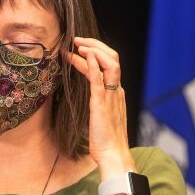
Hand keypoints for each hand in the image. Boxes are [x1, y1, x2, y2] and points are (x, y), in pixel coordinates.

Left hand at [66, 37, 135, 176]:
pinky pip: (100, 80)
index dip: (94, 53)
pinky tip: (84, 56)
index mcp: (117, 93)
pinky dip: (93, 66)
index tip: (79, 48)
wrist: (113, 155)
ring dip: (93, 50)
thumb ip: (98, 102)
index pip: (109, 64)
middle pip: (112, 58)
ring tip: (77, 45)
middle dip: (94, 45)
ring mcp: (111, 96)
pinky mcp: (102, 104)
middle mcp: (117, 91)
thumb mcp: (101, 116)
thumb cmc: (105, 140)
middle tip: (77, 40)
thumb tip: (87, 94)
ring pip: (109, 64)